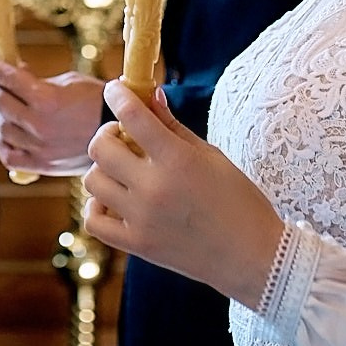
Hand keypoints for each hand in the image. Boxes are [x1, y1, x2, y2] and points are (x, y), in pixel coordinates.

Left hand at [0, 57, 105, 175]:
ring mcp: (39, 147)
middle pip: (0, 103)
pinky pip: (8, 155)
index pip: (9, 79)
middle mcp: (40, 125)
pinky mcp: (42, 165)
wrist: (122, 134)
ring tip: (2, 103)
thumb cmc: (97, 101)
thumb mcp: (69, 82)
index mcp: (47, 99)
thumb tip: (14, 72)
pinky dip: (2, 142)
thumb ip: (38, 81)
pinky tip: (6, 131)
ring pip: (1, 128)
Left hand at [82, 79, 284, 306]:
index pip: (133, 116)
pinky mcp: (137, 245)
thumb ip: (173, 126)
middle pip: (101, 148)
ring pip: (93, 181)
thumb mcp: (211, 155)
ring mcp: (142, 219)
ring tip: (123, 170)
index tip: (115, 89)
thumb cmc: (239, 200)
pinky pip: (93, 222)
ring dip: (103, 169)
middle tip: (123, 136)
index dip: (118, 95)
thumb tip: (151, 95)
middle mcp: (154, 188)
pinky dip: (97, 208)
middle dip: (107, 133)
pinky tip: (114, 200)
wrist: (252, 256)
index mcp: (178, 160)